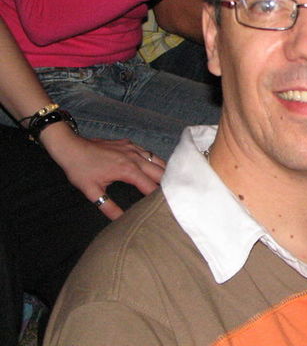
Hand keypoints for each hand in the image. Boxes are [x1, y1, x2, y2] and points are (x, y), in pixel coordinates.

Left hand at [42, 126, 164, 219]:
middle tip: (176, 195)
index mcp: (128, 170)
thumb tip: (122, 221)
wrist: (70, 146)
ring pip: (158, 160)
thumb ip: (109, 207)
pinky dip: (155, 161)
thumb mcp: (92, 191)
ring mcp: (134, 149)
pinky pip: (148, 153)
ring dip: (165, 171)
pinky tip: (155, 169)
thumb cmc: (80, 169)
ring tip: (172, 183)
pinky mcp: (130, 144)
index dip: (160, 197)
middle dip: (169, 184)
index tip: (169, 206)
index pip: (151, 186)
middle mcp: (135, 158)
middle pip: (161, 171)